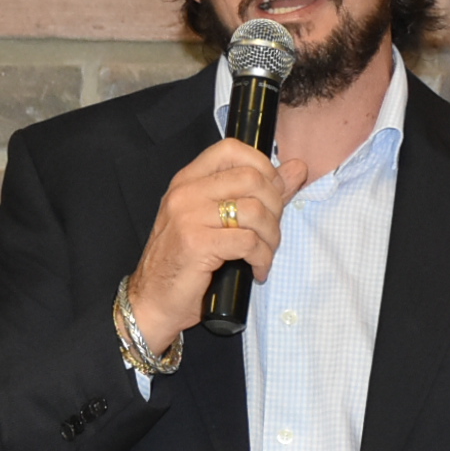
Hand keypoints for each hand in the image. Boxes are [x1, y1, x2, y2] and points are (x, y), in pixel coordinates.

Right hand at [126, 137, 305, 350]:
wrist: (152, 301)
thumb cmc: (184, 262)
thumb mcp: (216, 221)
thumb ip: (257, 192)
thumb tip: (297, 168)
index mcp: (188, 181)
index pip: (231, 149)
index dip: (262, 166)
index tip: (270, 193)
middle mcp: (185, 192)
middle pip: (251, 178)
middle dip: (275, 206)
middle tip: (270, 231)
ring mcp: (188, 217)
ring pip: (254, 210)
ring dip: (271, 237)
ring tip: (265, 253)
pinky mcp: (196, 244)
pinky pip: (248, 242)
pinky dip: (262, 258)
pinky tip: (257, 269)